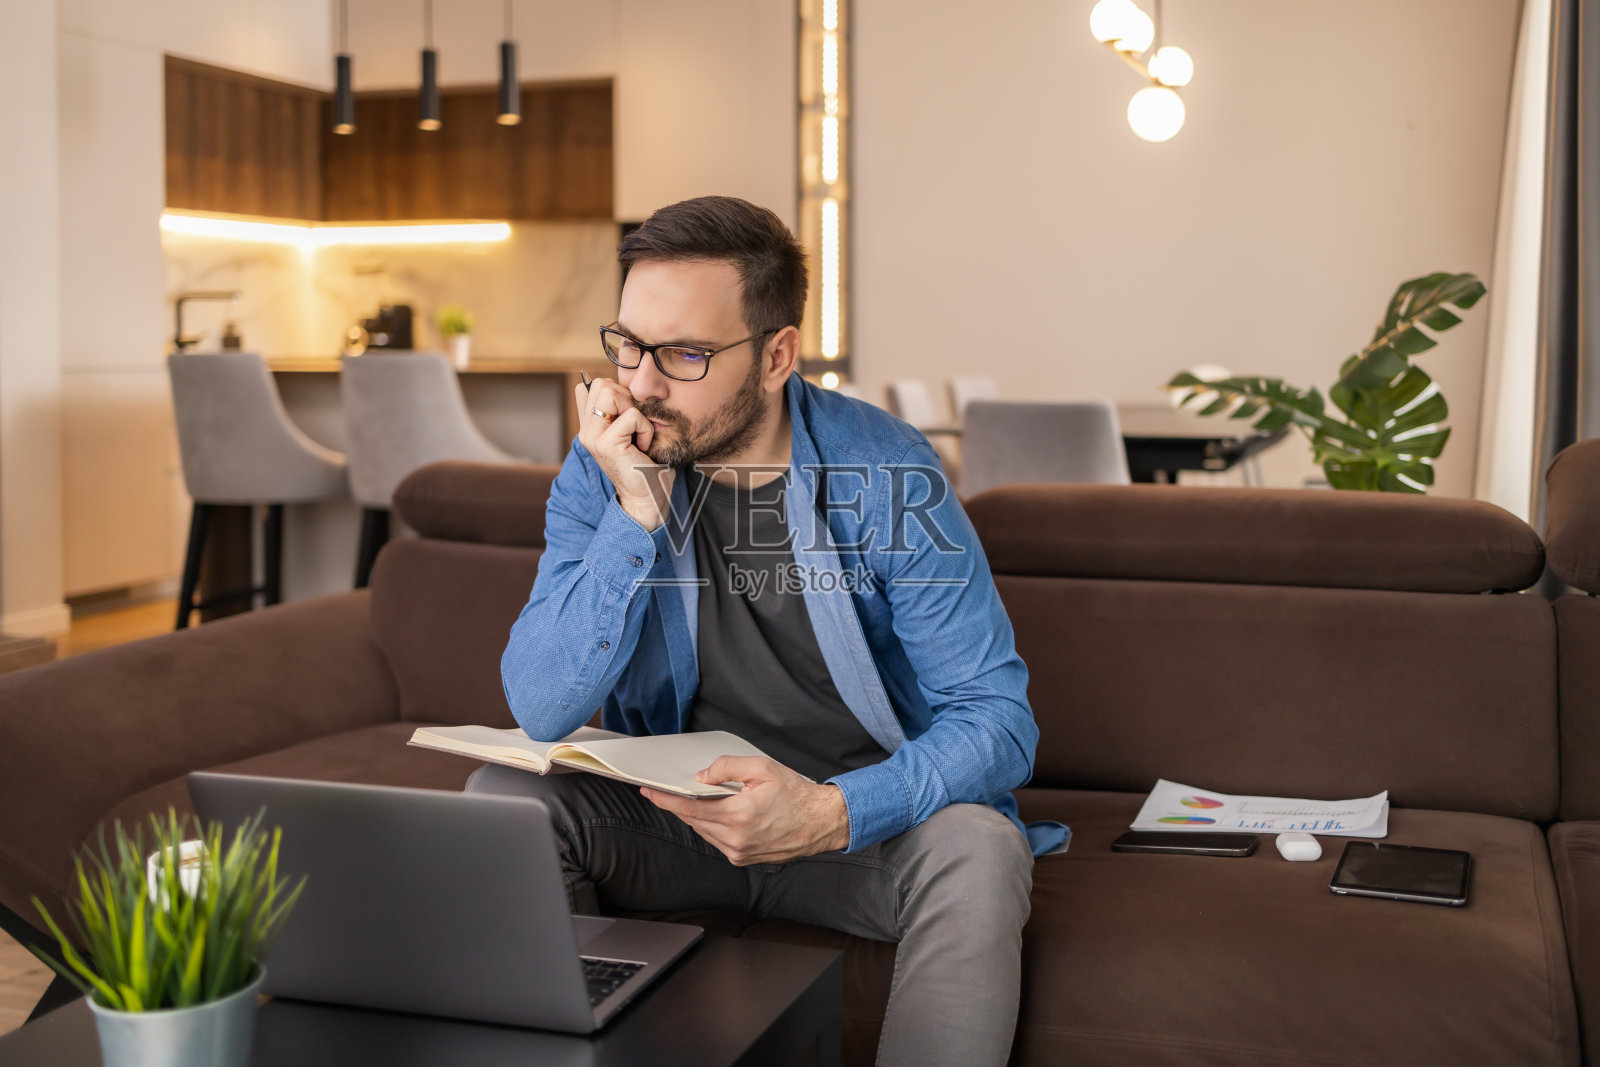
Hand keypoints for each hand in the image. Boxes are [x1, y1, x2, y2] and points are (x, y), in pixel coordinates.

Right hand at [575, 377, 673, 530]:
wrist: (647, 497)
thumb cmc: (643, 464)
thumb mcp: (629, 431)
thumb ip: (619, 411)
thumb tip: (623, 384)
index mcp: (588, 427)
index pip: (588, 387)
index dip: (614, 391)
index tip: (628, 415)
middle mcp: (586, 431)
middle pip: (601, 384)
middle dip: (626, 397)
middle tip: (635, 425)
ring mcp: (592, 438)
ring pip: (611, 394)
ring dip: (635, 411)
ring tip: (637, 434)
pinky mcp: (606, 444)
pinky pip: (632, 416)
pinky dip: (645, 428)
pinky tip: (643, 446)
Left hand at [640, 756, 850, 865]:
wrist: (820, 822)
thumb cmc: (796, 794)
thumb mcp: (762, 768)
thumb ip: (728, 768)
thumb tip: (702, 777)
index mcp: (738, 815)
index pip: (690, 808)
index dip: (666, 799)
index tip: (649, 791)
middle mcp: (735, 839)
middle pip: (693, 820)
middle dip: (678, 804)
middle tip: (665, 789)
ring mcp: (738, 852)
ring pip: (703, 831)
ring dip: (696, 815)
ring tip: (697, 798)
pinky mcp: (742, 859)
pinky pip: (716, 840)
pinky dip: (711, 826)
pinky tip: (718, 813)